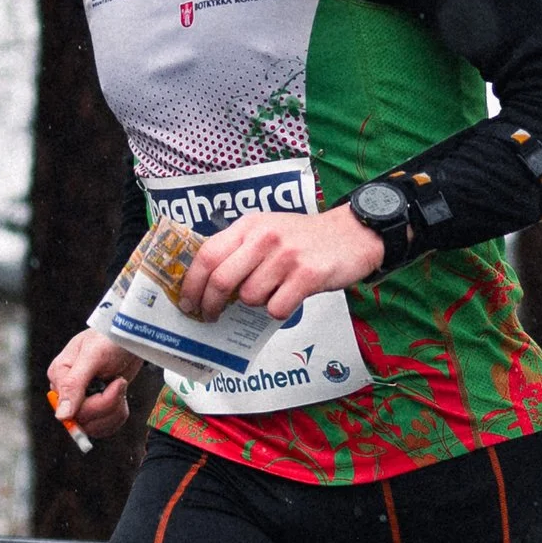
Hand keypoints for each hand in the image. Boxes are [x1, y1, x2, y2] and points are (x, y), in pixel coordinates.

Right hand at [46, 328, 142, 441]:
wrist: (128, 338)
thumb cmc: (109, 339)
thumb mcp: (93, 356)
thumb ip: (74, 384)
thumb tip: (61, 415)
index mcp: (59, 376)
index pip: (73, 409)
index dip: (98, 403)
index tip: (117, 384)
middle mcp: (65, 391)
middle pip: (83, 420)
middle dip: (109, 405)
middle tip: (121, 382)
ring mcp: (79, 401)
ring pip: (94, 427)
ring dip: (114, 411)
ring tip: (120, 386)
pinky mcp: (93, 407)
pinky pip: (102, 426)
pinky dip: (117, 415)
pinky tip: (121, 397)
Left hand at [181, 203, 383, 319]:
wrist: (353, 234)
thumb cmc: (304, 238)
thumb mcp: (268, 230)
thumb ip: (240, 249)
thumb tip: (207, 285)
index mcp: (249, 225)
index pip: (207, 254)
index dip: (191, 283)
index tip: (187, 303)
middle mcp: (264, 237)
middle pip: (221, 280)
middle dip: (210, 305)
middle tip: (210, 317)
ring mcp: (286, 256)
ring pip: (250, 298)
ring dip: (255, 304)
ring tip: (271, 292)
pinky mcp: (307, 275)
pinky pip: (277, 307)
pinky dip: (278, 310)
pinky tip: (290, 297)